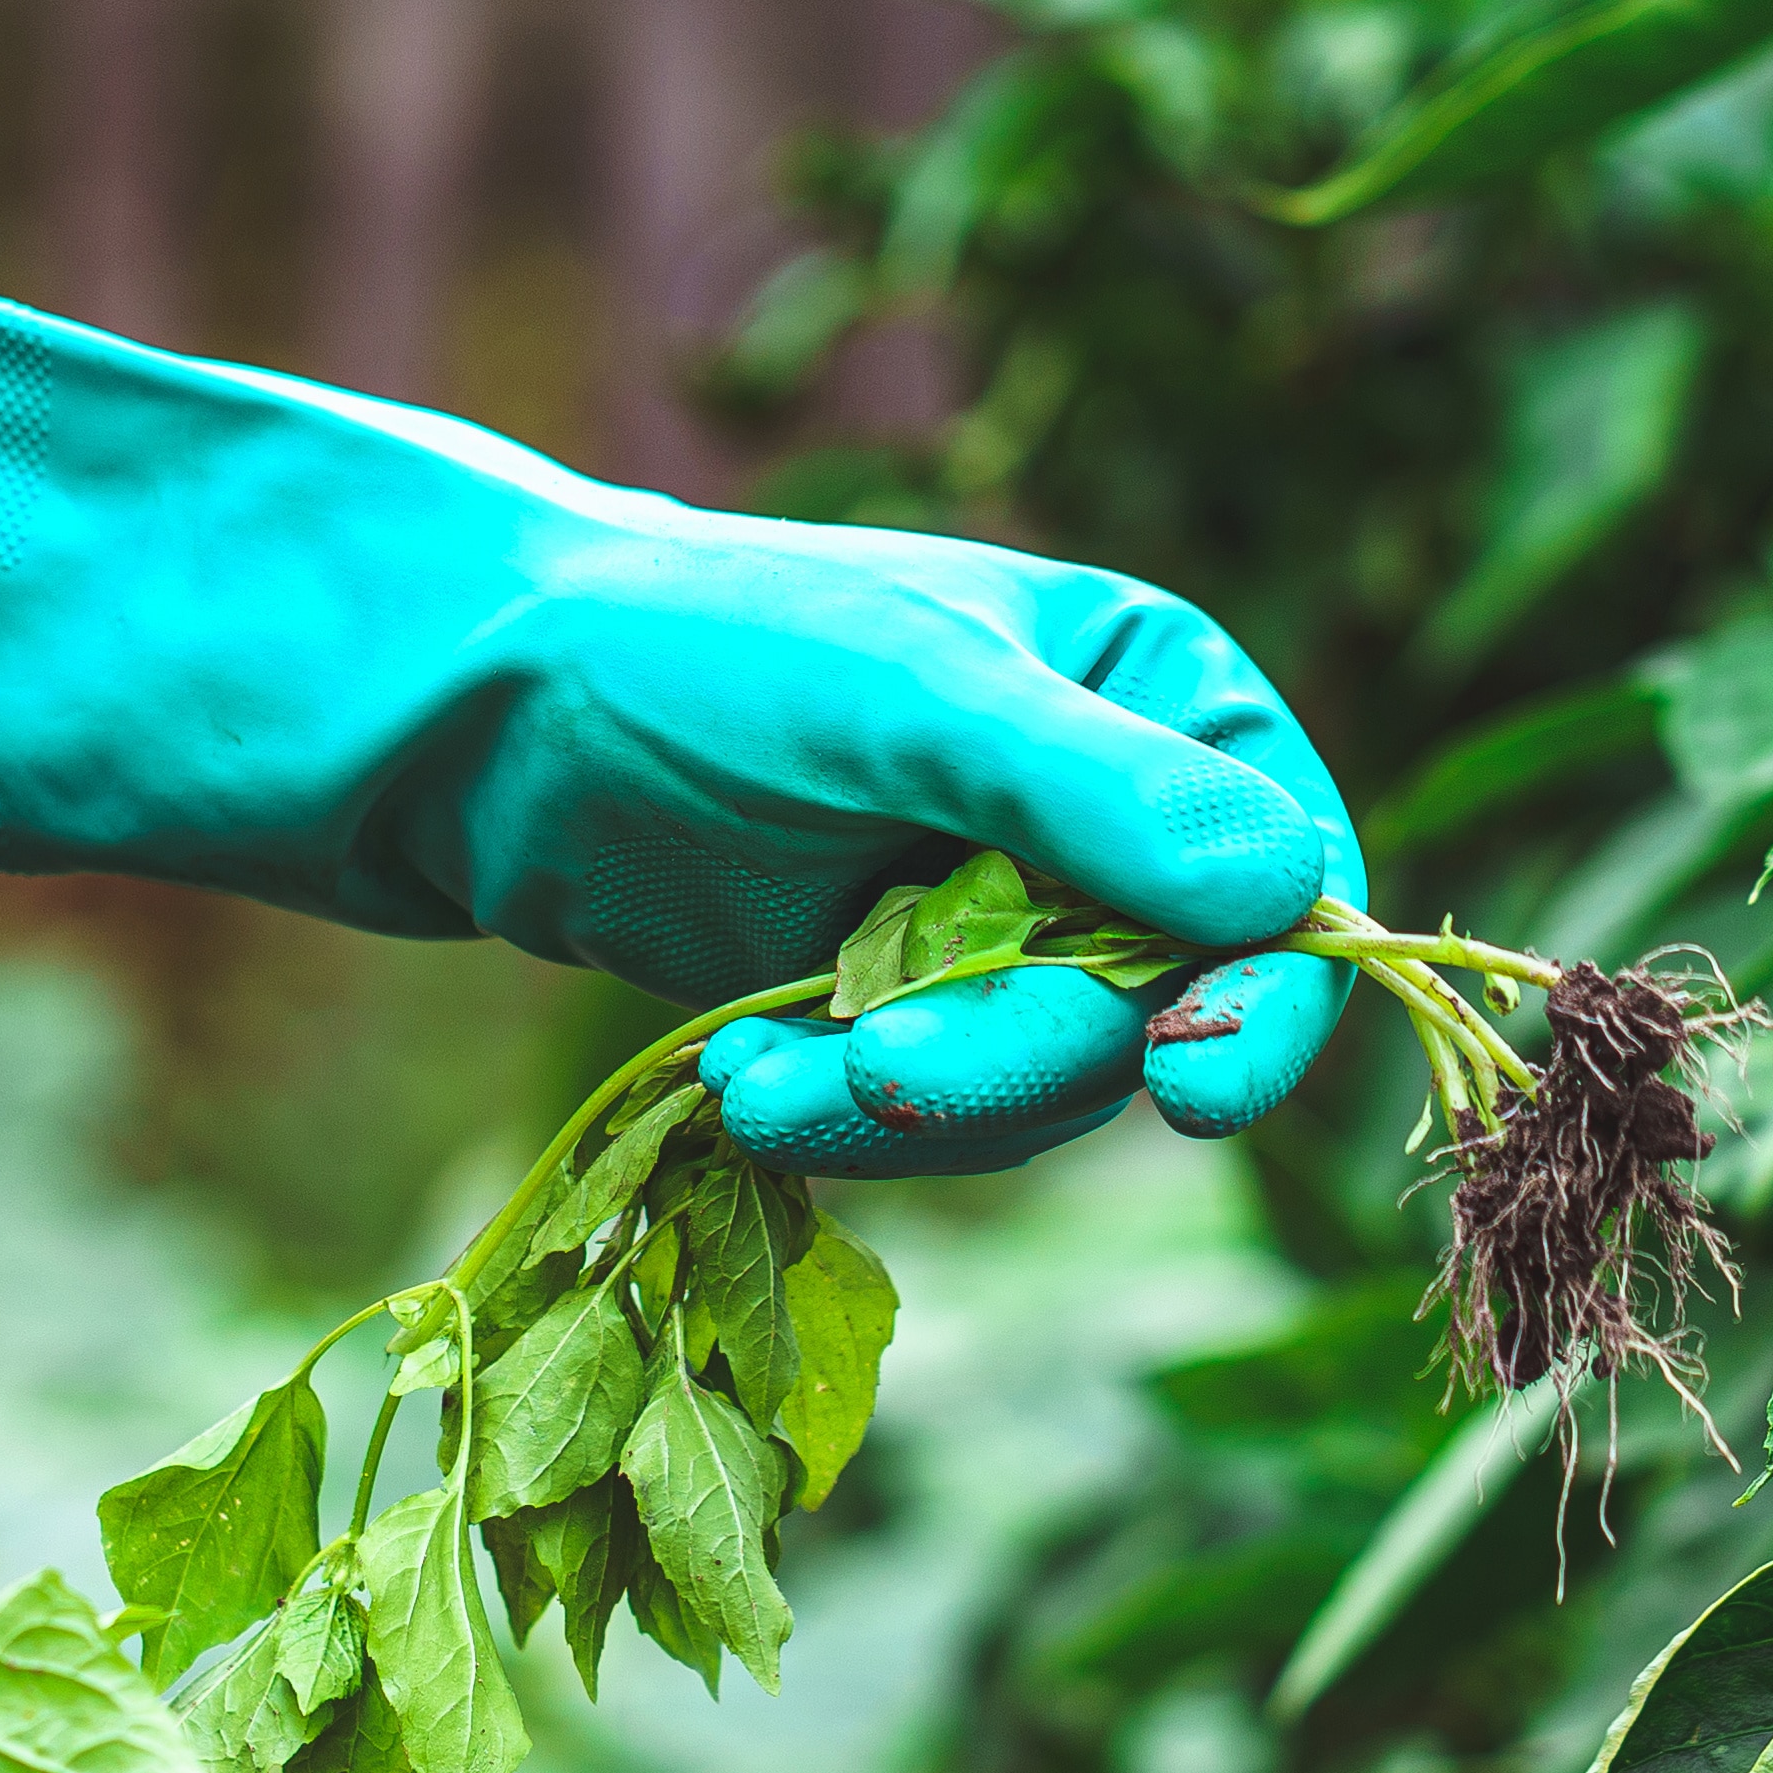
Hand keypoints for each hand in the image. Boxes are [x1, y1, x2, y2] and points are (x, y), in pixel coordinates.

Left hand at [0, 181, 1361, 1173]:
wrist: (480, 721)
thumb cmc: (694, 651)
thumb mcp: (900, 701)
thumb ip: (1086, 796)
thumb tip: (1288, 892)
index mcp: (1154, 698)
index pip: (1291, 866)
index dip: (1271, 990)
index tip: (1194, 1077)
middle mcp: (1104, 815)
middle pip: (1170, 1009)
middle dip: (1022, 1062)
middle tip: (881, 1070)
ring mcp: (1001, 921)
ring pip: (1046, 1091)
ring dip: (914, 1105)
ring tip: (772, 1068)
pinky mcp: (896, 1006)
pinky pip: (932, 1120)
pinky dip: (842, 1118)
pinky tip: (737, 1079)